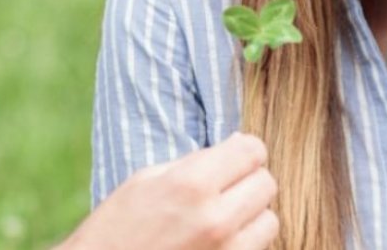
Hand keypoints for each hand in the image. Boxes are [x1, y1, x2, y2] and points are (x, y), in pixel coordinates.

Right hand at [59, 132, 277, 249]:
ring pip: (270, 221)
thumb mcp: (146, 179)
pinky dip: (246, 241)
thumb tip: (237, 146)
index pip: (252, 150)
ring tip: (225, 215)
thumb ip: (194, 162)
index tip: (235, 154)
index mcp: (192, 184)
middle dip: (249, 179)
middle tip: (227, 184)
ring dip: (253, 214)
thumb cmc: (116, 227)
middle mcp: (216, 219)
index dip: (245, 149)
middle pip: (267, 183)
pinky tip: (219, 239)